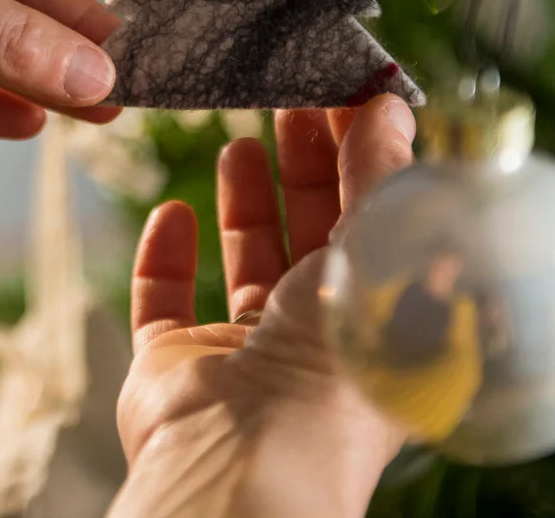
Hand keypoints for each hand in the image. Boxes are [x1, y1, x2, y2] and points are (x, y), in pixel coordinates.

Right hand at [110, 97, 417, 517]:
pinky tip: (173, 211)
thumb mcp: (369, 256)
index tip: (352, 98)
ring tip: (241, 138)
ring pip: (245, 265)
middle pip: (311, 238)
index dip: (366, 162)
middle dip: (306, 166)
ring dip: (245, 201)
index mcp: (378, 329)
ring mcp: (243, 358)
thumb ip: (377, 179)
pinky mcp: (176, 368)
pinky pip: (167, 302)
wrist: (242, 459)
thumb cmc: (329, 370)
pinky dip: (167, 255)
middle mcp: (314, 344)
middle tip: (294, 96)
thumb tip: (388, 108)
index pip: (376, 227)